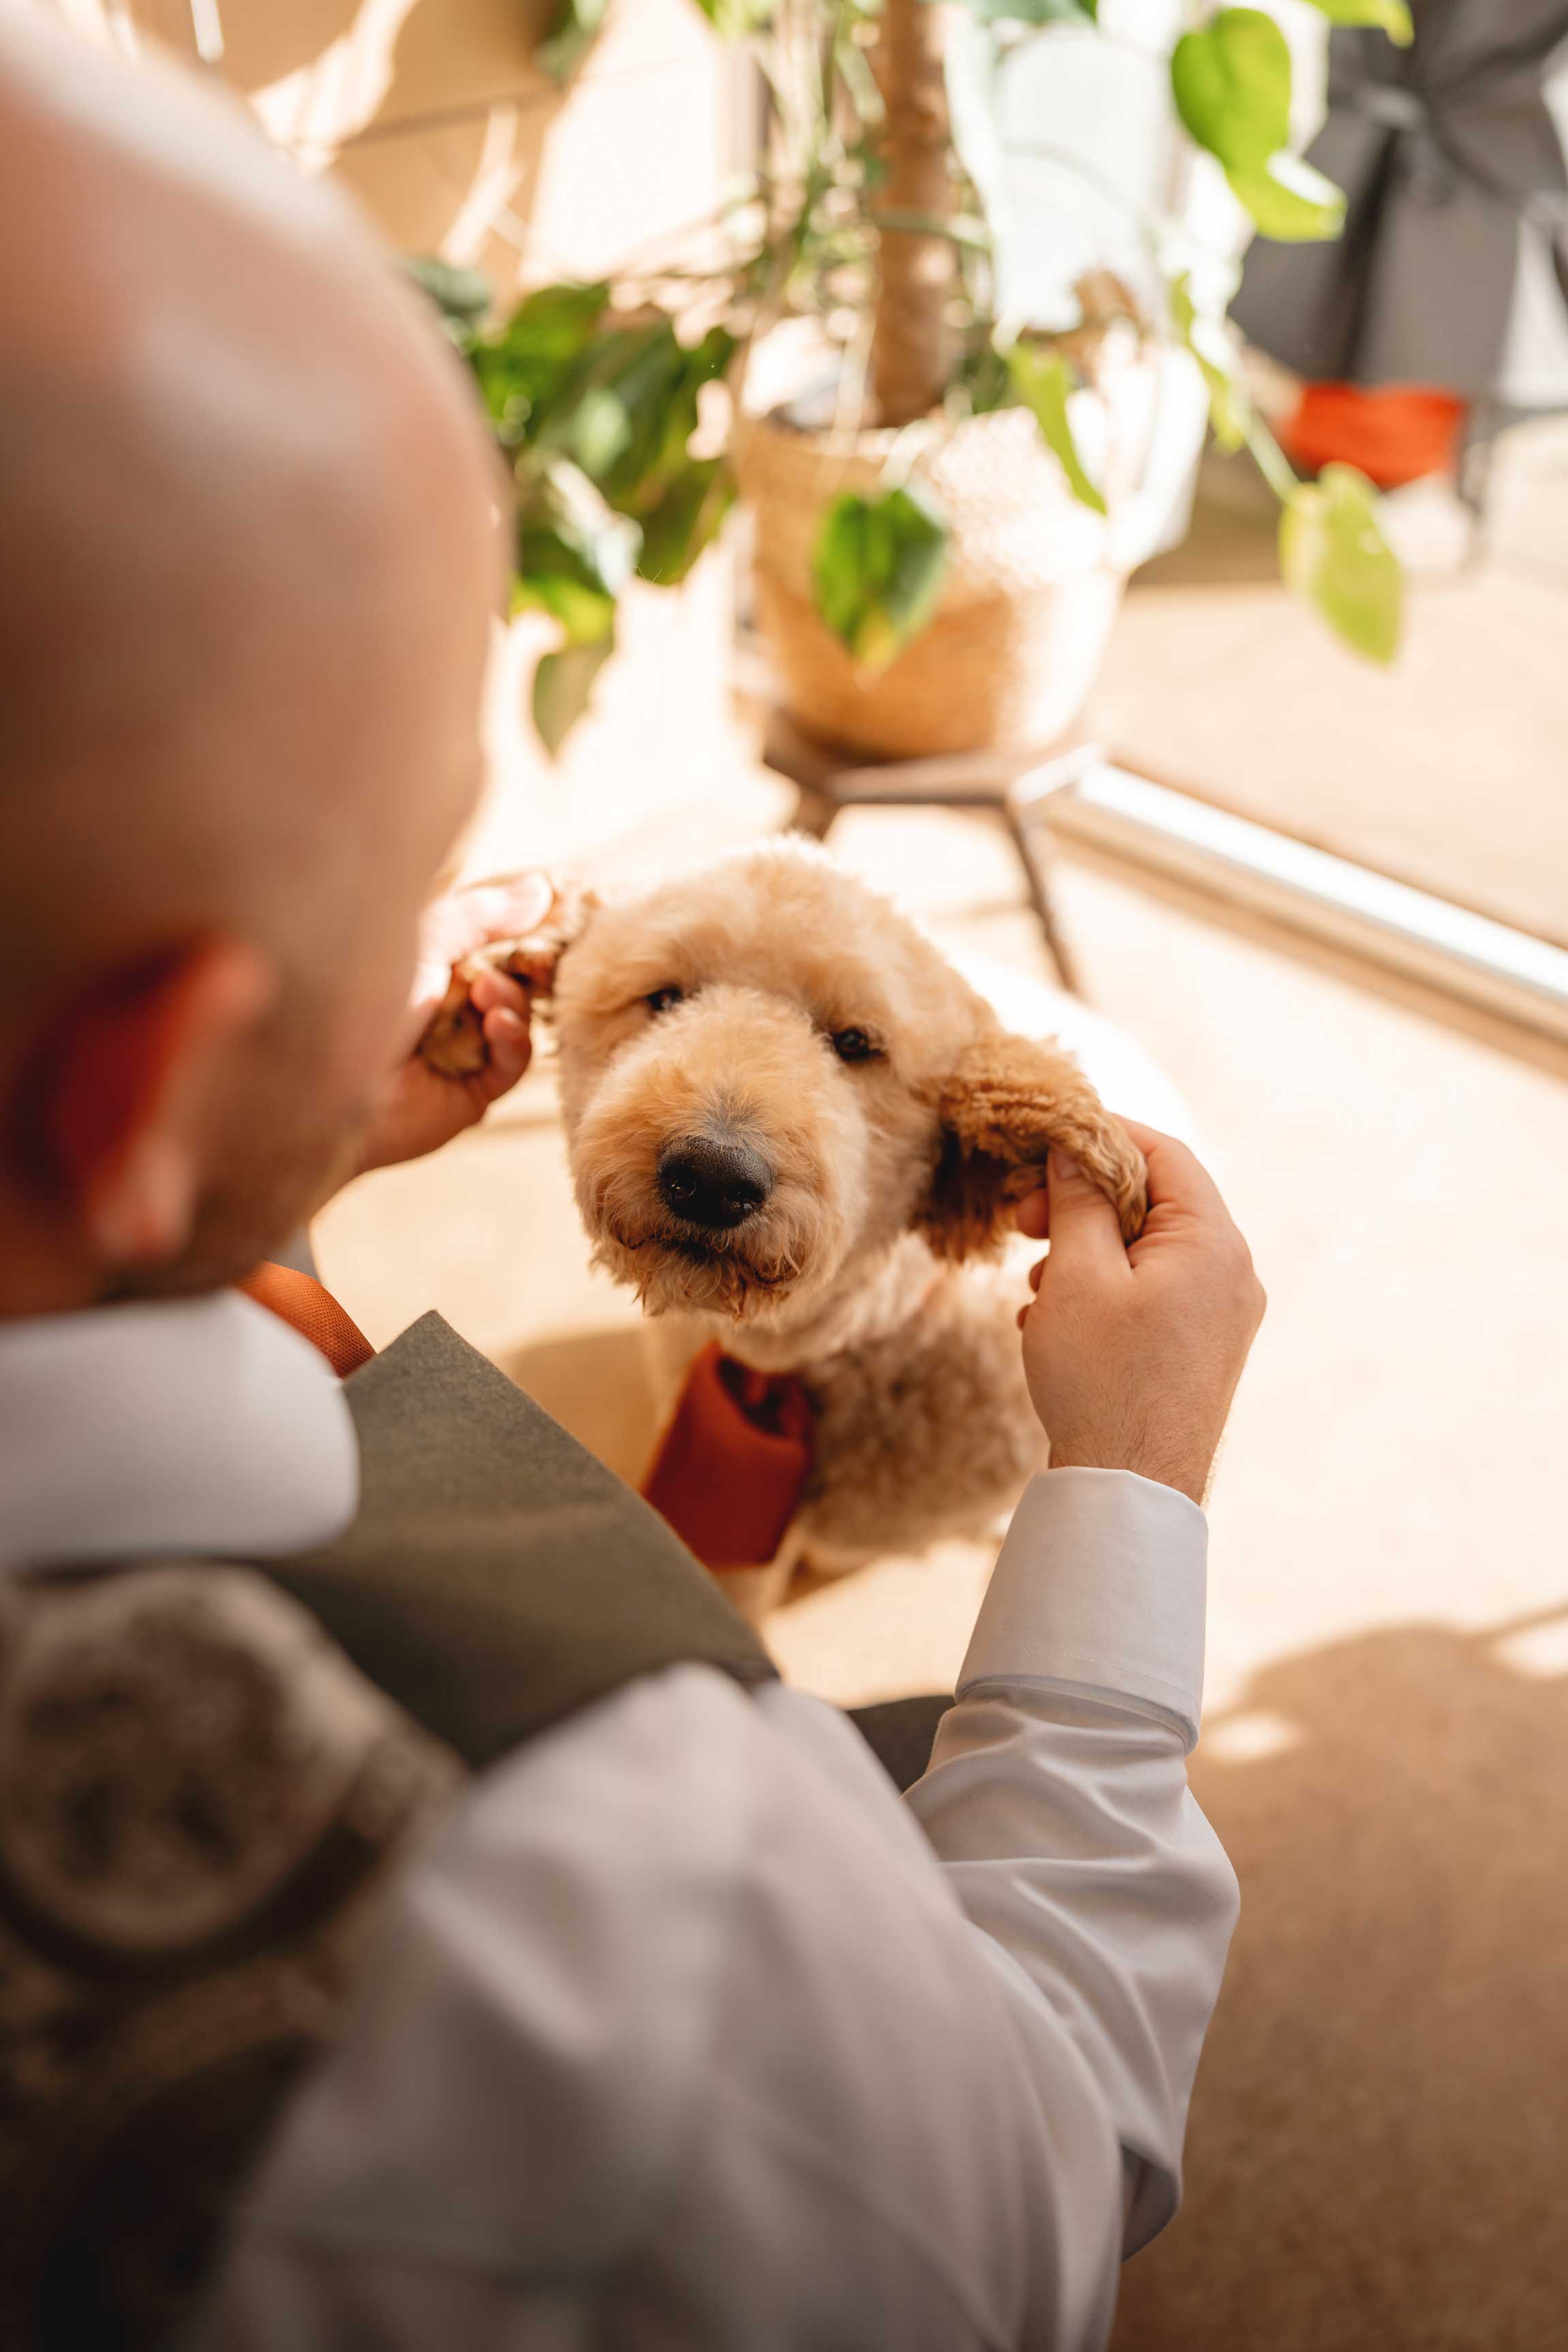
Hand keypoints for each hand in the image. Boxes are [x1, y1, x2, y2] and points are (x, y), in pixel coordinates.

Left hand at [355, 873, 554, 1176]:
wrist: (316, 1082)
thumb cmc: (352, 999)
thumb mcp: (420, 939)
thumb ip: (480, 915)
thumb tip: (542, 888)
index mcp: (424, 964)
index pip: (487, 941)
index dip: (517, 931)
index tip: (547, 913)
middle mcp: (441, 1006)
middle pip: (508, 978)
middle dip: (517, 966)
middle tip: (515, 958)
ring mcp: (454, 1050)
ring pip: (515, 1019)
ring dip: (510, 1000)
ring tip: (484, 994)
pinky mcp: (467, 1094)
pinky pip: (511, 1065)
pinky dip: (515, 1040)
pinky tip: (498, 1023)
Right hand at [1015, 1121, 1264, 1505]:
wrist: (1131, 1489)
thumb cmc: (1104, 1379)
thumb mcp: (1078, 1277)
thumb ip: (1078, 1202)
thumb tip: (1074, 1146)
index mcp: (1214, 1243)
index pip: (1163, 1154)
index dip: (1101, 1137)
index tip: (1044, 1144)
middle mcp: (1232, 1273)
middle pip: (1155, 1201)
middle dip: (1083, 1202)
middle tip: (1024, 1218)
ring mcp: (1221, 1315)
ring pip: (1147, 1249)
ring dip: (1085, 1250)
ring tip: (1036, 1282)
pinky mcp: (1201, 1348)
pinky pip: (1151, 1292)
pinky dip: (1102, 1289)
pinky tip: (1053, 1317)